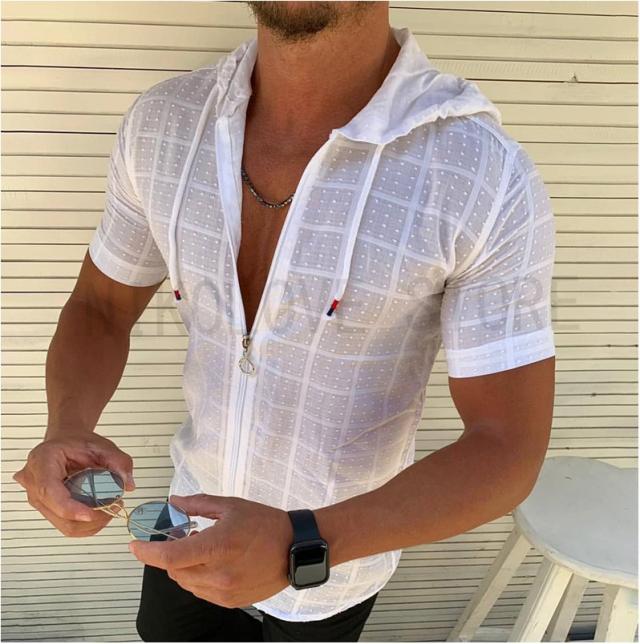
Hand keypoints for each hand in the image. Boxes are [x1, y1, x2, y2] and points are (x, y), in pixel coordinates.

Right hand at [12, 432, 135, 537]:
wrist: (66, 442)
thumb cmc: (78, 443)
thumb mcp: (102, 446)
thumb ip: (119, 461)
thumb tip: (127, 484)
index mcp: (42, 460)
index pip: (49, 490)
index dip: (69, 507)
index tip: (90, 514)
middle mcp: (33, 481)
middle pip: (56, 512)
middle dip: (88, 517)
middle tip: (113, 508)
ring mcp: (37, 497)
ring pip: (62, 524)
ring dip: (89, 524)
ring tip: (109, 510)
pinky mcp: (45, 507)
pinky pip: (64, 524)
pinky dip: (85, 525)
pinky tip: (99, 514)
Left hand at [129, 494, 294, 607]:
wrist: (296, 549)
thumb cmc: (266, 523)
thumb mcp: (232, 506)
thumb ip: (198, 505)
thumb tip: (173, 502)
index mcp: (217, 546)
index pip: (169, 557)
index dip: (146, 553)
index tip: (134, 545)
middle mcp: (217, 574)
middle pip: (174, 571)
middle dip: (171, 555)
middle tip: (182, 538)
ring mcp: (224, 591)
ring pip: (186, 583)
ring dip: (184, 567)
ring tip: (203, 550)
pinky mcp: (230, 601)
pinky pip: (201, 591)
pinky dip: (199, 578)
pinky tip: (215, 563)